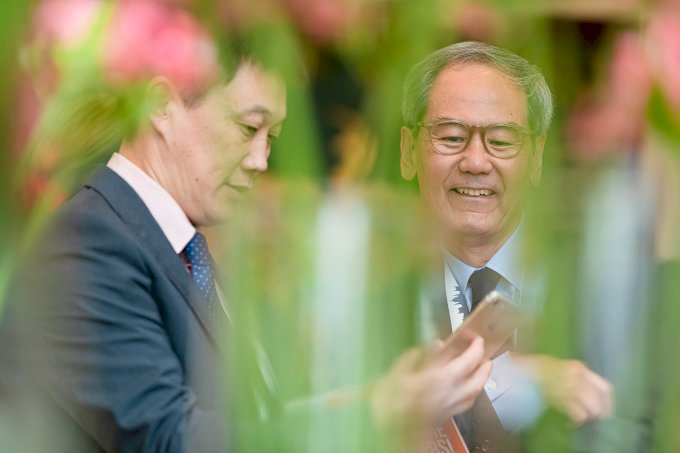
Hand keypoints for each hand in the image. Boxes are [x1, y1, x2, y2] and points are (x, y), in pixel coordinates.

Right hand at [371, 335, 491, 436]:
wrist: (389, 430)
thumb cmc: (391, 400)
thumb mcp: (399, 370)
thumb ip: (420, 355)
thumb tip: (437, 344)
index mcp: (441, 379)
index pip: (468, 361)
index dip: (475, 347)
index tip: (475, 338)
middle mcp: (451, 394)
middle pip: (479, 380)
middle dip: (485, 366)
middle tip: (485, 354)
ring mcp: (450, 407)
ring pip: (475, 393)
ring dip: (481, 380)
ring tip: (479, 370)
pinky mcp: (445, 416)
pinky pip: (466, 404)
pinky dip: (471, 394)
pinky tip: (465, 390)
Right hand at [516, 355, 612, 424]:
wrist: (524, 371)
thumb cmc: (543, 370)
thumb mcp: (565, 369)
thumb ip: (581, 379)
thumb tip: (596, 397)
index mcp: (580, 368)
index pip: (605, 387)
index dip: (609, 402)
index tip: (607, 411)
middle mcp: (578, 378)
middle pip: (599, 400)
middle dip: (599, 413)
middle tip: (594, 418)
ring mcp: (570, 388)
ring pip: (591, 409)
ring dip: (588, 418)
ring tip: (581, 420)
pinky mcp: (561, 399)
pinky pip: (578, 415)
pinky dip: (576, 421)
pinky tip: (570, 423)